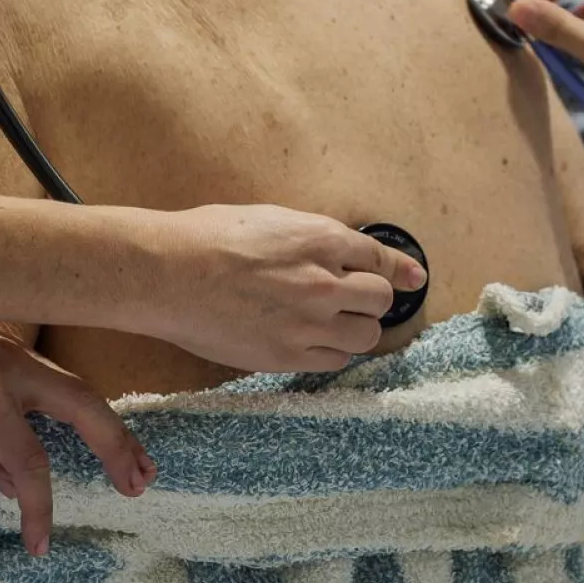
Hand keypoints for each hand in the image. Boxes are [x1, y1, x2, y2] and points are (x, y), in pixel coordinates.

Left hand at [0, 320, 153, 556]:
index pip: (27, 461)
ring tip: (139, 467)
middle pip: (83, 406)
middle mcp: (12, 368)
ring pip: (80, 389)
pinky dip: (88, 410)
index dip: (39, 507)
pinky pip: (60, 382)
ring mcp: (18, 353)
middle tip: (138, 487)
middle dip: (116, 448)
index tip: (40, 544)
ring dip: (113, 428)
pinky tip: (101, 432)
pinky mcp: (17, 349)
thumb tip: (13, 483)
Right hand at [128, 205, 427, 374]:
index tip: (414, 279)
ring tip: (330, 324)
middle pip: (380, 300)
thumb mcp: (272, 220)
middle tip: (350, 300)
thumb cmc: (209, 237)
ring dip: (355, 328)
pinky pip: (333, 362)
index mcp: (321, 240)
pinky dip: (329, 352)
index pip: (380, 259)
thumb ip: (314, 238)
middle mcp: (324, 282)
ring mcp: (308, 324)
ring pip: (364, 336)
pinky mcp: (287, 356)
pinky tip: (308, 342)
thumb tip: (341, 249)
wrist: (169, 273)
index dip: (401, 270)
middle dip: (370, 299)